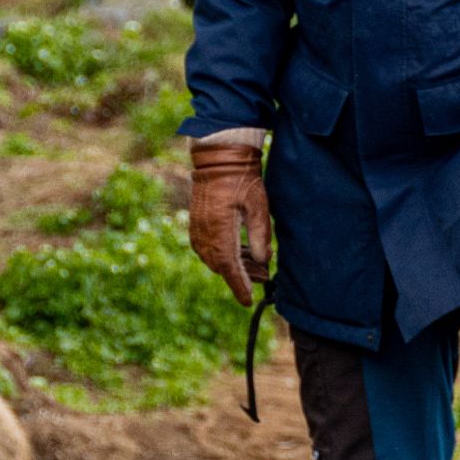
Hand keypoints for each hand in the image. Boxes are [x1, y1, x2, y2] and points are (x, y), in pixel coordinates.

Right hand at [188, 142, 272, 304]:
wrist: (219, 159)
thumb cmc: (242, 180)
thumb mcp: (258, 206)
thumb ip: (260, 236)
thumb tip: (264, 260)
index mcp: (220, 230)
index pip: (230, 267)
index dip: (239, 286)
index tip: (248, 300)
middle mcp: (205, 233)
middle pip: (220, 266)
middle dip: (239, 276)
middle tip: (261, 276)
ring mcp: (197, 228)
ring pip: (212, 259)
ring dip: (230, 266)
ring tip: (253, 263)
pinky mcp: (196, 223)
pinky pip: (205, 249)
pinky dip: (220, 255)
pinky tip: (236, 251)